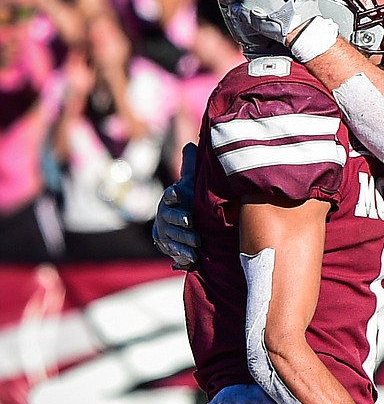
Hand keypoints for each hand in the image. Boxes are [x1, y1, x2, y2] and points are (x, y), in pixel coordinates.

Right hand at [152, 143, 198, 269]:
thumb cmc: (188, 199)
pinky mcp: (169, 247)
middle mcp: (165, 215)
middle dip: (182, 223)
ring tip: (197, 243)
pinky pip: (174, 252)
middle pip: (171, 219)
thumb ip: (191, 167)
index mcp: (171, 199)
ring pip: (173, 236)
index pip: (172, 195)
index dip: (175, 195)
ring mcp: (166, 232)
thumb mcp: (190, 184)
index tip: (179, 194)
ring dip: (184, 240)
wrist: (181, 224)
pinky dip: (183, 255)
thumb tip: (191, 145)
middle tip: (193, 227)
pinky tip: (192, 258)